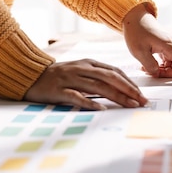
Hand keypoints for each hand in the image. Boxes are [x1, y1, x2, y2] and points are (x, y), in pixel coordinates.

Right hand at [24, 59, 147, 109]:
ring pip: (98, 87)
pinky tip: (101, 108)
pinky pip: (76, 96)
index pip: (114, 72)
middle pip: (110, 78)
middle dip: (129, 89)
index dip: (129, 82)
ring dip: (116, 96)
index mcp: (88, 63)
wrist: (30, 75)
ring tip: (129, 105)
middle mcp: (81, 68)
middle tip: (141, 101)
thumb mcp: (80, 71)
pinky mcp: (58, 90)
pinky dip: (90, 102)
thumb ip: (96, 76)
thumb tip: (119, 88)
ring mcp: (69, 78)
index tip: (141, 94)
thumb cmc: (58, 76)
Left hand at [122, 4, 171, 85]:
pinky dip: (161, 66)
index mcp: (170, 47)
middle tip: (148, 70)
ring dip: (162, 71)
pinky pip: (171, 63)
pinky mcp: (171, 49)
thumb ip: (150, 66)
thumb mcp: (138, 52)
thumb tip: (158, 74)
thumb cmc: (137, 32)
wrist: (136, 19)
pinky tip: (149, 62)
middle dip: (166, 74)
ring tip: (145, 65)